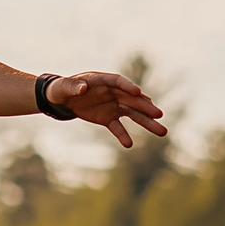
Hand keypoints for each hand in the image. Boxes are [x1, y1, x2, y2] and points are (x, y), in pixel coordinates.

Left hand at [49, 72, 168, 147]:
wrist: (62, 99)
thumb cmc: (64, 88)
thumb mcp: (65, 86)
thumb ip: (74, 86)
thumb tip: (83, 89)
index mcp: (103, 80)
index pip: (119, 82)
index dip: (128, 86)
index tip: (138, 93)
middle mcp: (113, 92)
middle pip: (132, 100)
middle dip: (145, 107)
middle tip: (159, 115)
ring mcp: (113, 105)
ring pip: (133, 114)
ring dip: (146, 122)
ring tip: (162, 132)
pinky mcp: (108, 118)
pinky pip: (118, 127)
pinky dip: (122, 135)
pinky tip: (128, 145)